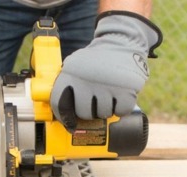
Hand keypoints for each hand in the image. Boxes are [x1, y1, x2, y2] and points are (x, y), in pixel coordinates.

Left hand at [51, 11, 161, 130]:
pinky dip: (122, 108)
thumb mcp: (76, 65)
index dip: (65, 117)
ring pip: (103, 113)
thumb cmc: (96, 61)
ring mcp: (107, 85)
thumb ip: (66, 85)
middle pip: (84, 113)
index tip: (70, 124)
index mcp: (70, 73)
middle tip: (95, 102)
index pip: (59, 103)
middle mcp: (86, 79)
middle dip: (90, 112)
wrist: (122, 42)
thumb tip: (60, 115)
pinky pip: (121, 111)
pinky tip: (120, 96)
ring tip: (109, 95)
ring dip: (106, 109)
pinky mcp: (126, 90)